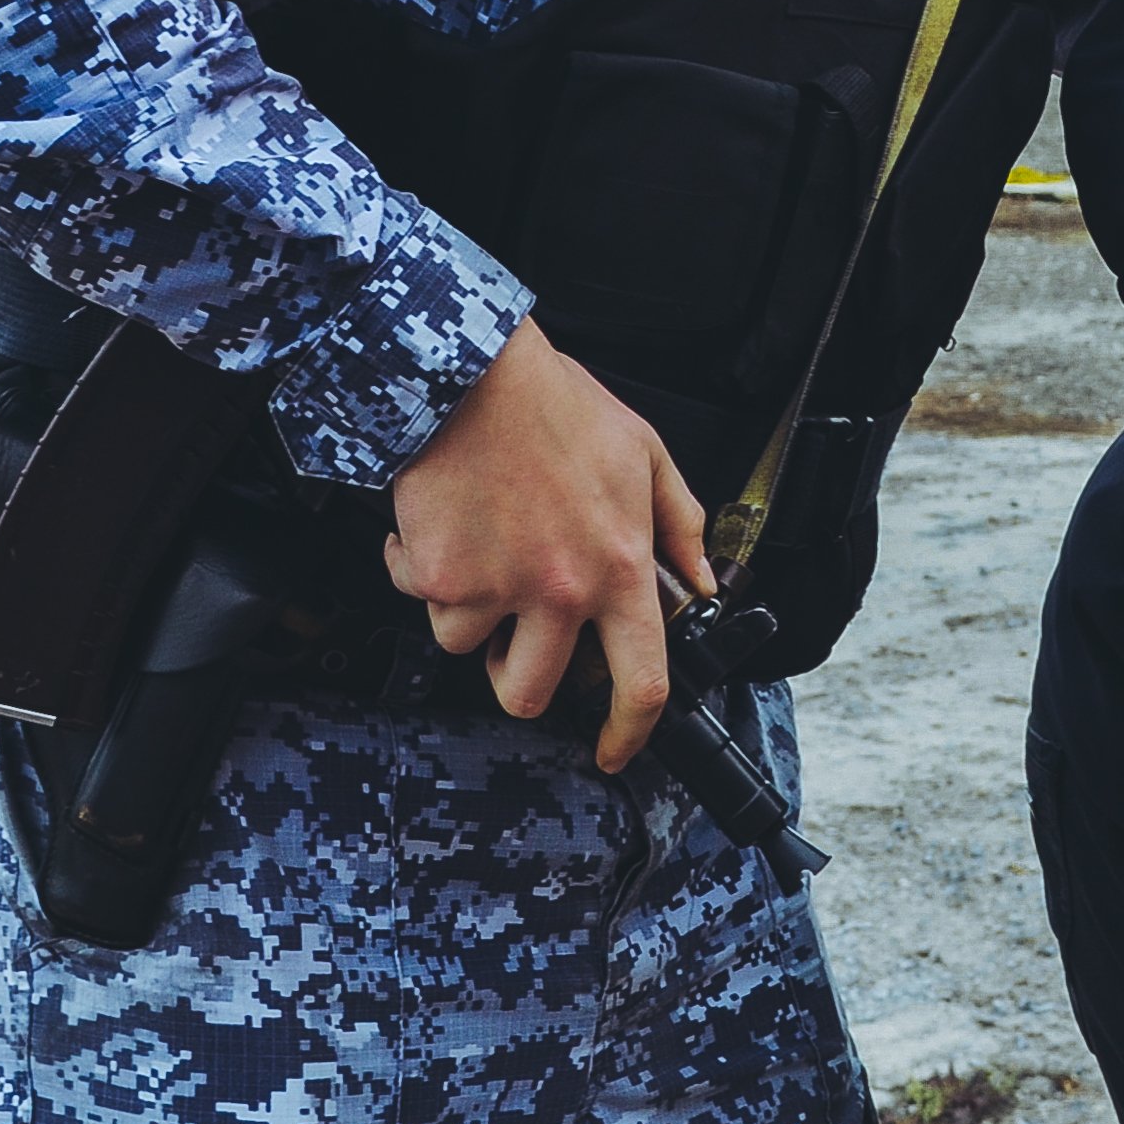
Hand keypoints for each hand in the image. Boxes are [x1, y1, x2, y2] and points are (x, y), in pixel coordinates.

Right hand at [384, 318, 716, 771]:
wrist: (468, 373)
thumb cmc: (556, 406)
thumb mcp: (643, 453)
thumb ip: (680, 523)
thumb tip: (701, 580)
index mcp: (619, 567)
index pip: (642, 682)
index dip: (631, 733)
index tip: (615, 750)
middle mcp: (561, 590)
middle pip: (532, 693)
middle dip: (518, 678)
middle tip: (514, 637)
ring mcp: (496, 588)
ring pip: (469, 647)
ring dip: (468, 611)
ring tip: (478, 547)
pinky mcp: (438, 576)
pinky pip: (424, 601)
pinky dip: (422, 572)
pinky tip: (441, 526)